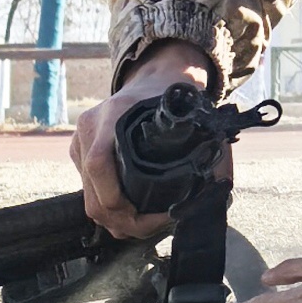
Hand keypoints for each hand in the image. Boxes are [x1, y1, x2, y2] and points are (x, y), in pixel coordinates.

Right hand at [67, 44, 211, 236]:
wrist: (153, 76)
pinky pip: (90, 192)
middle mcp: (90, 129)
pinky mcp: (80, 154)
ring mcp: (81, 143)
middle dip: (124, 220)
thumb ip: (204, 141)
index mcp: (112, 115)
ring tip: (149, 224)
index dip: (115, 197)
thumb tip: (221, 181)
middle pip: (92, 194)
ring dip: (118, 221)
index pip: (98, 164)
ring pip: (90, 200)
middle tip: (156, 226)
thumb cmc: (170, 94)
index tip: (144, 214)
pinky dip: (111, 210)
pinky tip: (133, 215)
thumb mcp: (185, 110)